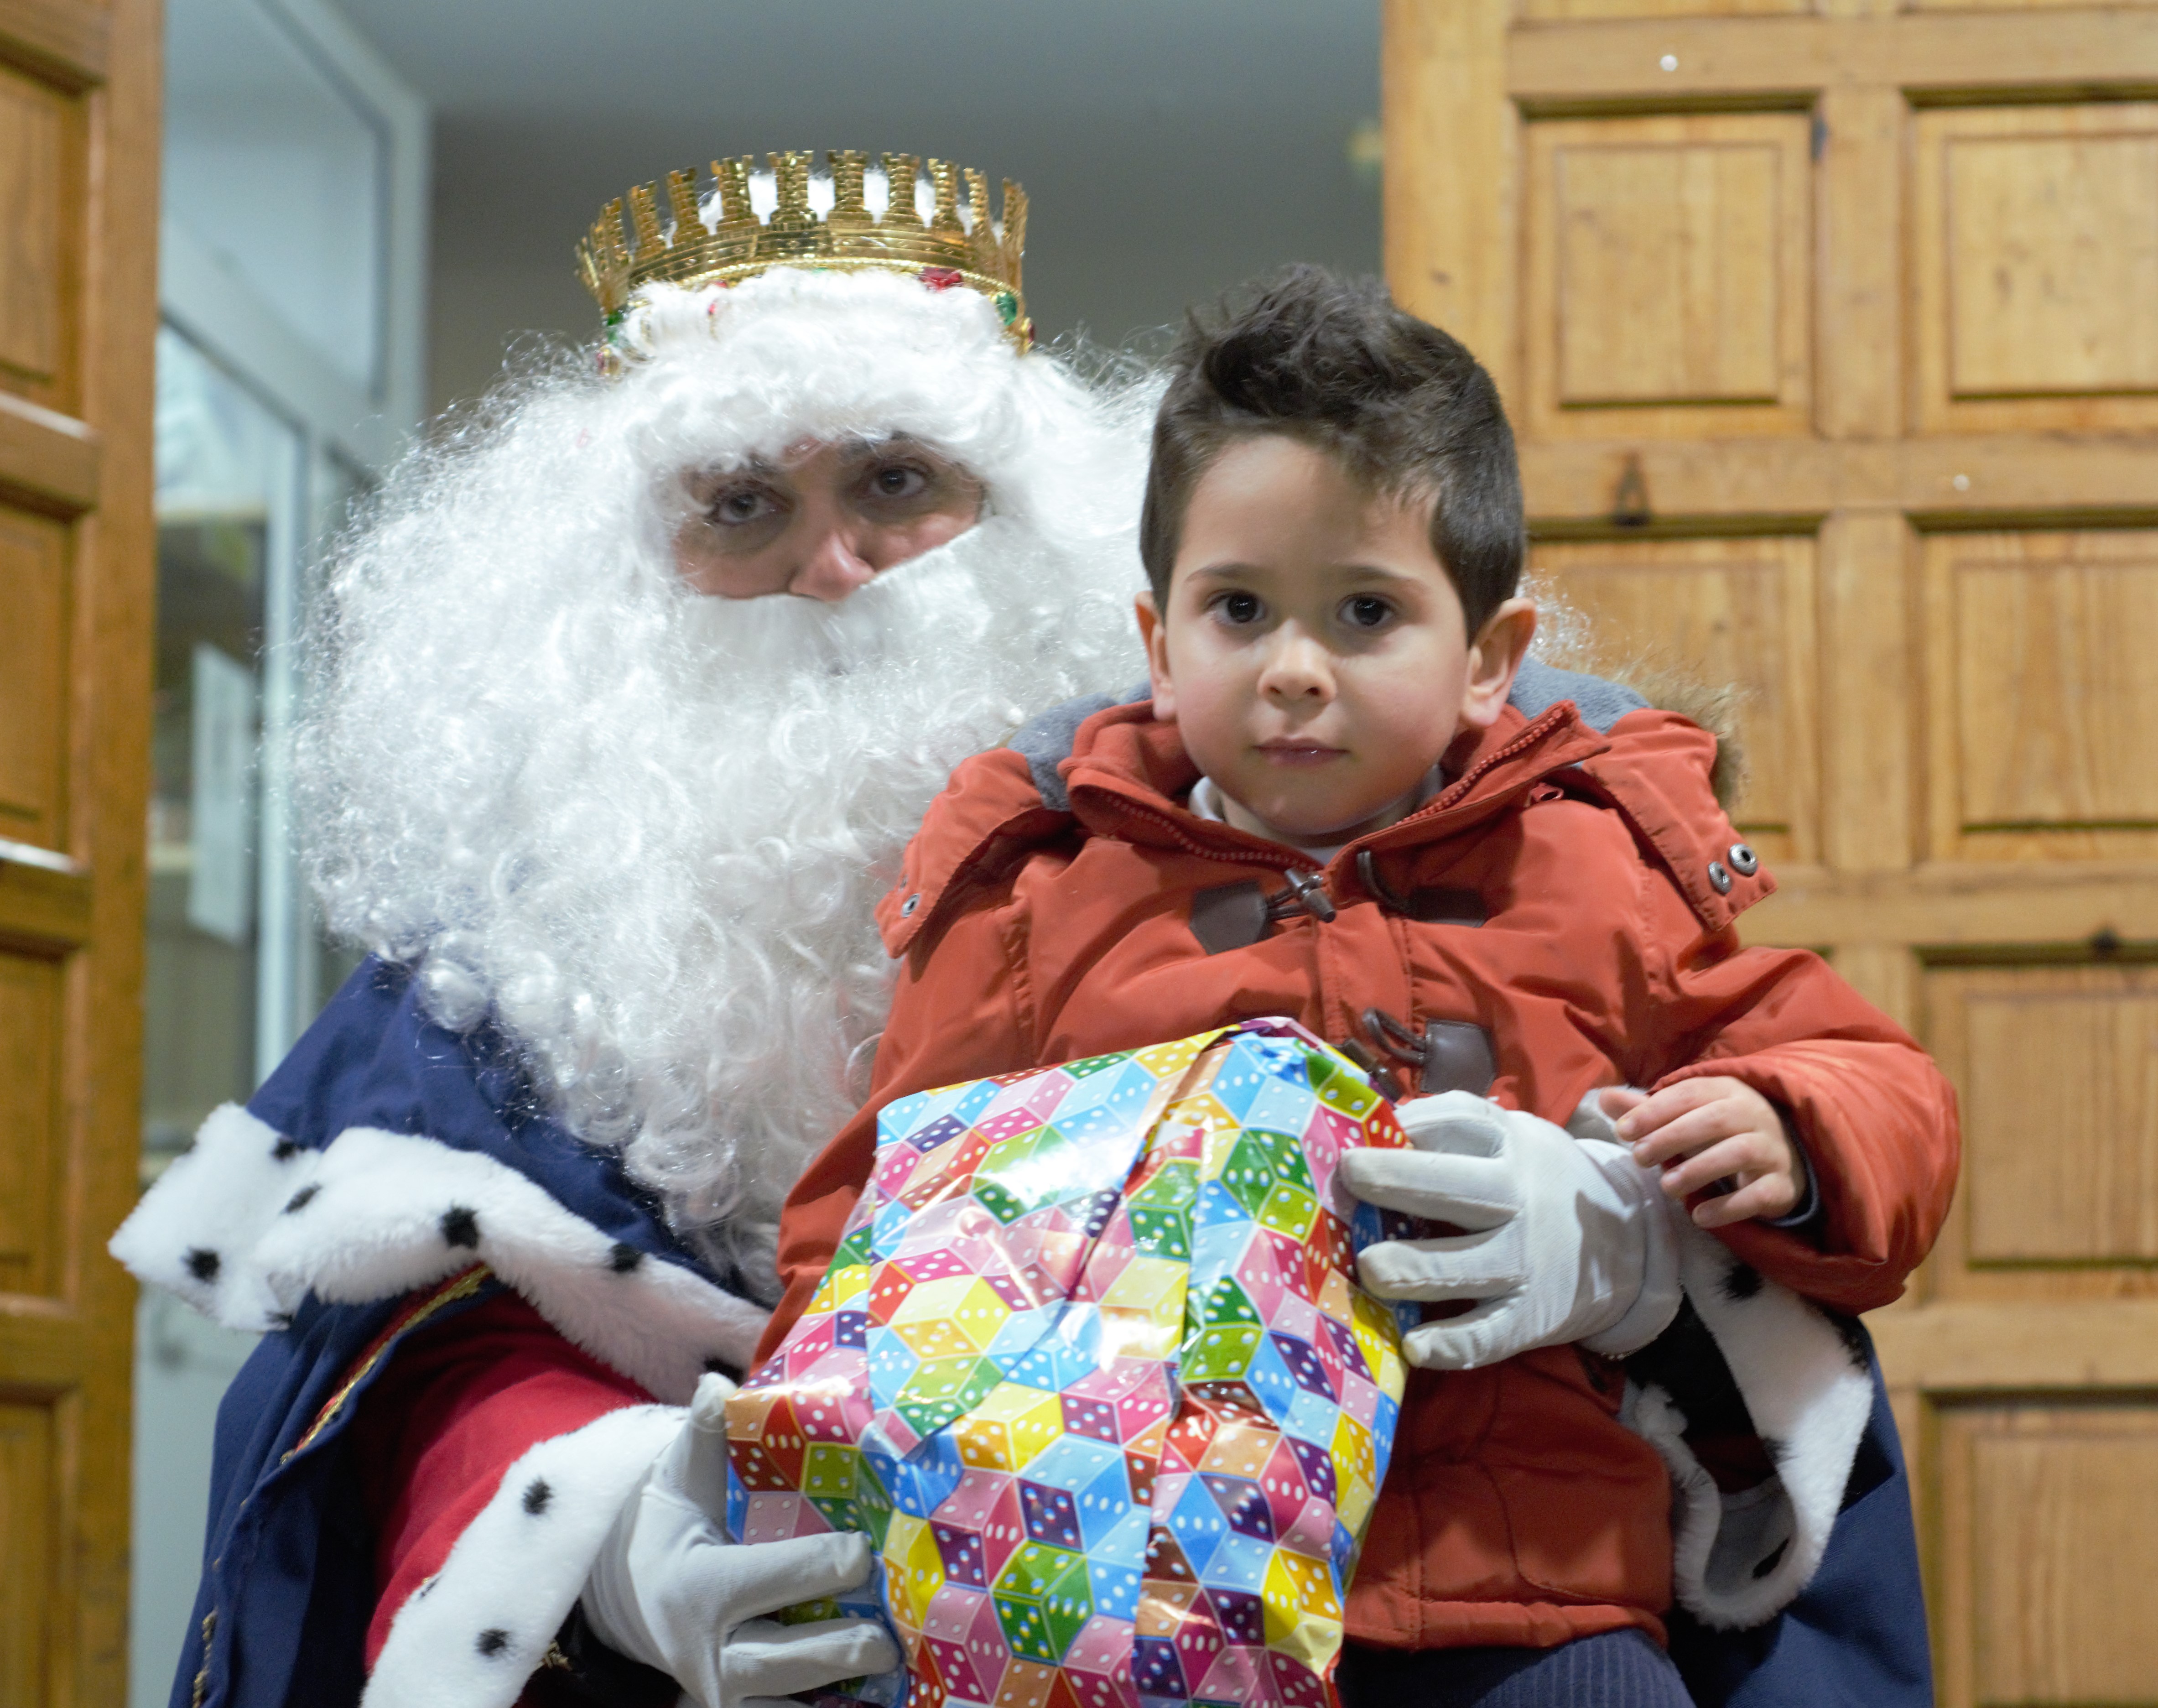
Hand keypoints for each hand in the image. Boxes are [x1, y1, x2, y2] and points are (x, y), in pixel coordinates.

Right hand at [581, 1373, 899, 1707]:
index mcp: (698, 1588)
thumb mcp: (679, 1477)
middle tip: (899, 1627)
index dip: (833, 1563)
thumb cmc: (674, 1523)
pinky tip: (880, 1696)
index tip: (870, 1549)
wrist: (633, 1596)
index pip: (779, 1576)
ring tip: (904, 1668)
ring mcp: (725, 1695)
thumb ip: (704, 1431)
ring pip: (794, 1703)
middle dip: (851, 1644)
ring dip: (847, 1689)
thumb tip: (718, 1383)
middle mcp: (708, 1655)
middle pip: (793, 1656)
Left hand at [1337, 1091, 1678, 1370]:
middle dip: (1399, 1179)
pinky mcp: (1531, 1317)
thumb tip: (1377, 1122)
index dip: (1410, 1124)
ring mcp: (1526, 1261)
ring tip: (1371, 1268)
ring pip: (1464, 1267)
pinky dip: (1451, 1343)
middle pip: (1456, 1188)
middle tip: (1351, 1175)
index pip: (1460, 1123)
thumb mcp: (1513, 1139)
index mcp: (1510, 1147)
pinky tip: (1414, 1346)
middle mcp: (1518, 1200)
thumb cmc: (1537, 1182)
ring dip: (1413, 1267)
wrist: (1627, 1243)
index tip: (1361, 1130)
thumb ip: (1454, 1128)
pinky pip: (1487, 1335)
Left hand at [1604, 1078, 1805, 1227]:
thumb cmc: (1723, 1132)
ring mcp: (1773, 1150)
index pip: (1689, 1094)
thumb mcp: (1688, 1116)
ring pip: (1740, 1152)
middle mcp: (1754, 1115)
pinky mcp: (1782, 1185)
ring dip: (1699, 1169)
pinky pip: (1759, 1194)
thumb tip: (1604, 1097)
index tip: (1622, 1130)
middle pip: (1714, 1120)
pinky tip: (1699, 1216)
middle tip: (1639, 1157)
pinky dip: (1729, 1206)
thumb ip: (1648, 1109)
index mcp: (1727, 1091)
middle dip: (1672, 1137)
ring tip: (1666, 1187)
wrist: (1785, 1159)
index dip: (1654, 1110)